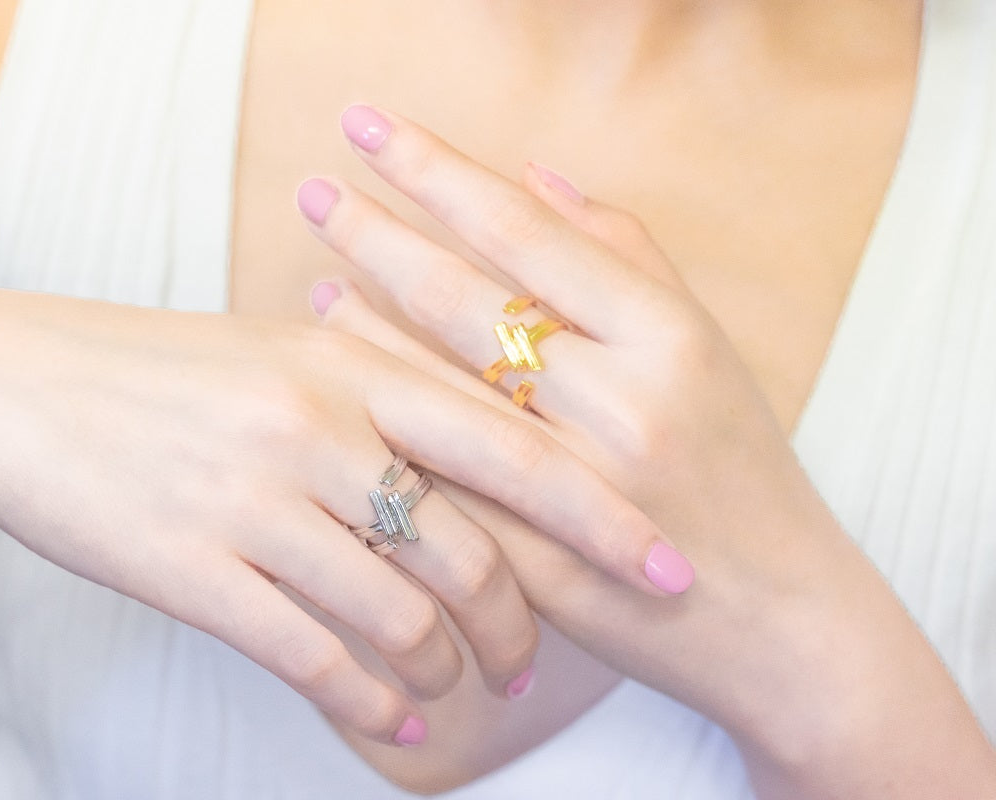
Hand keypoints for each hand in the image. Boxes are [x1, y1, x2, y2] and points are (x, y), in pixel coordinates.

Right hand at [0, 285, 675, 747]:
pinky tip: (390, 717)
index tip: (665, 568)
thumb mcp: (280, 347)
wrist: (12, 386)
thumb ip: (378, 384)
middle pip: (470, 543)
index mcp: (351, 359)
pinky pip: (312, 654)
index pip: (512, 442)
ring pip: (400, 611)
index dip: (600, 515)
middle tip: (540, 659)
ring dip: (448, 668)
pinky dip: (367, 696)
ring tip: (460, 690)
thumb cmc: (161, 370)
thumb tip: (467, 454)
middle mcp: (317, 423)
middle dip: (526, 618)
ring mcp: (255, 499)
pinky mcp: (196, 568)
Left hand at [296, 105, 995, 795]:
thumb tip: (533, 174)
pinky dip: (388, 428)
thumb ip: (625, 254)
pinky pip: (445, 486)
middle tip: (313, 190)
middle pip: (469, 302)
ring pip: (443, 390)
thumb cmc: (742, 467)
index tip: (371, 126)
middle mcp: (622, 403)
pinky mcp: (542, 566)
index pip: (526, 233)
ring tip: (315, 272)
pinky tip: (345, 388)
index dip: (438, 172)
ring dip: (366, 326)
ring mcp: (579, 489)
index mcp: (667, 335)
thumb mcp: (706, 345)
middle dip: (379, 236)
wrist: (782, 618)